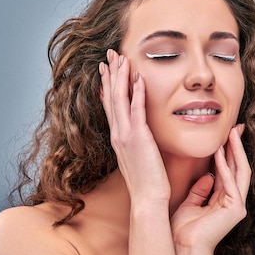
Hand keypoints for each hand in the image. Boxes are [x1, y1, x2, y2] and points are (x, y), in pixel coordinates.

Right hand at [99, 49, 170, 204]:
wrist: (147, 200)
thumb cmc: (147, 183)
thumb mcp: (138, 158)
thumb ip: (137, 144)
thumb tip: (140, 135)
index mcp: (118, 138)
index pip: (110, 106)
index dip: (107, 86)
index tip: (106, 69)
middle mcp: (117, 134)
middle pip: (111, 97)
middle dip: (110, 74)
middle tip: (110, 54)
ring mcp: (126, 135)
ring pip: (120, 99)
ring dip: (120, 76)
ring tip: (120, 57)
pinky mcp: (138, 138)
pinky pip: (137, 109)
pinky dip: (136, 92)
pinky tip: (138, 77)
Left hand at [170, 124, 250, 252]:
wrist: (182, 249)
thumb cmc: (183, 231)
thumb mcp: (190, 203)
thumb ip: (200, 189)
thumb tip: (207, 174)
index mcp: (224, 200)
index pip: (229, 170)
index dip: (228, 151)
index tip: (227, 133)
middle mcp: (234, 201)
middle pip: (239, 167)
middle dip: (237, 146)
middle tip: (236, 126)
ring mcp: (237, 205)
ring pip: (240, 171)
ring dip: (236, 151)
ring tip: (232, 133)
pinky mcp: (236, 209)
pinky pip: (231, 182)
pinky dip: (225, 166)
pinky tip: (219, 152)